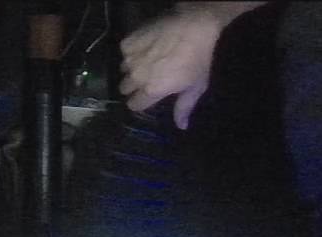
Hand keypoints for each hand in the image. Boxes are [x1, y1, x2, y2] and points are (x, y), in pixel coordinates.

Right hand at [119, 6, 224, 128]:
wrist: (194, 25)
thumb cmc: (198, 59)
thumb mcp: (195, 87)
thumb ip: (184, 108)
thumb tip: (181, 127)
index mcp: (151, 90)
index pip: (134, 105)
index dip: (140, 103)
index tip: (148, 98)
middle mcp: (136, 76)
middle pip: (125, 88)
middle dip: (133, 87)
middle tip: (147, 79)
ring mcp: (130, 57)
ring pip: (123, 70)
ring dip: (131, 69)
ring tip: (145, 62)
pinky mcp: (129, 41)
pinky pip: (124, 52)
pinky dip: (131, 52)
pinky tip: (145, 48)